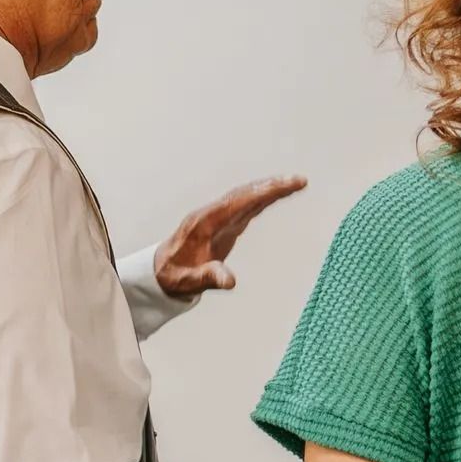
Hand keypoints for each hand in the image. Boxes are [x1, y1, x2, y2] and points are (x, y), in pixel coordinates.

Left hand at [154, 174, 305, 296]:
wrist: (160, 272)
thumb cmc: (174, 276)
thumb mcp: (189, 281)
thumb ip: (209, 277)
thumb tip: (231, 281)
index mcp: (204, 222)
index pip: (237, 202)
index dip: (261, 193)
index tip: (282, 185)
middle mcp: (212, 214)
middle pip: (245, 194)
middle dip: (273, 186)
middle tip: (300, 180)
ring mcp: (217, 217)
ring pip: (247, 196)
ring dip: (270, 189)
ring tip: (296, 183)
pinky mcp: (223, 223)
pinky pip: (246, 205)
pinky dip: (263, 199)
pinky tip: (277, 194)